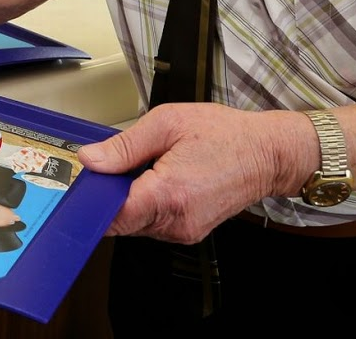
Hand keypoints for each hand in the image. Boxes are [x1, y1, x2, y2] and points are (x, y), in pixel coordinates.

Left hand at [76, 104, 309, 243]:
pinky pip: (153, 224)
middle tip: (118, 164)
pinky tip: (160, 180)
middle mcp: (175, 221)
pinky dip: (147, 205)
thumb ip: (124, 145)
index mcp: (168, 194)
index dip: (93, 199)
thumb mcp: (168, 123)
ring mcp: (184, 231)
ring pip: (135, 224)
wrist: (267, 154)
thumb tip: (91, 159)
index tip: (87, 182)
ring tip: (147, 168)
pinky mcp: (189, 232)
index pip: (112, 215)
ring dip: (130, 200)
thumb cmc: (224, 134)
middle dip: (110, 196)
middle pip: (120, 221)